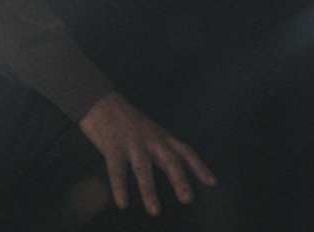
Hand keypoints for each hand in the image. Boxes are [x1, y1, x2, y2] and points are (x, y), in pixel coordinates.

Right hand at [78, 92, 215, 215]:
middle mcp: (151, 139)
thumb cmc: (126, 121)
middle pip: (170, 160)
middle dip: (180, 180)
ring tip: (155, 211)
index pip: (185, 152)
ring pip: (144, 168)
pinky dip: (120, 188)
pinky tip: (123, 204)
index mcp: (161, 137)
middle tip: (188, 199)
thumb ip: (161, 151)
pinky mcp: (112, 146)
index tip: (212, 183)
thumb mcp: (150, 133)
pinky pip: (117, 170)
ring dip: (149, 191)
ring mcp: (132, 142)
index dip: (199, 167)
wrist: (100, 102)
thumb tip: (175, 172)